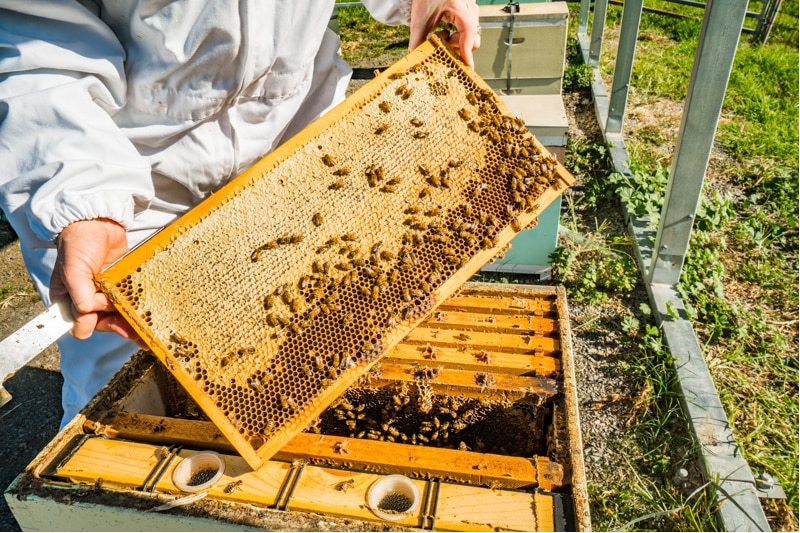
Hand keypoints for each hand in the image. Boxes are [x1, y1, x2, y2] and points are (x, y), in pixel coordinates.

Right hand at [50, 218, 144, 345]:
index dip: (93, 324)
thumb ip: (79, 296)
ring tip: (148, 334)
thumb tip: (89, 316)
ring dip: (132, 323)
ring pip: (118, 314)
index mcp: (69, 298)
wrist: (98, 220)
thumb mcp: (73, 271)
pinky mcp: (122, 283)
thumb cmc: (79, 243)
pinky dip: (139, 309)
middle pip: (103, 321)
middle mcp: (87, 297)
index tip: (109, 323)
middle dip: (119, 327)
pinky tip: (151, 318)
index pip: (80, 322)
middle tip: (138, 334)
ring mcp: (105, 291)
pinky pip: (130, 299)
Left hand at [409, 0, 480, 67]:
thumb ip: (417, 41)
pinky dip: (459, 37)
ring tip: (444, 37)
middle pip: (473, 37)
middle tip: (444, 44)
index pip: (468, 30)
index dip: (467, 49)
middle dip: (459, 47)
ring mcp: (471, 11)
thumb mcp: (420, 20)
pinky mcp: (469, 13)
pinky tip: (447, 34)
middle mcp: (469, 9)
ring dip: (458, 42)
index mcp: (459, 7)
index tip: (466, 64)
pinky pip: (469, 30)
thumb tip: (415, 59)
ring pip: (472, 35)